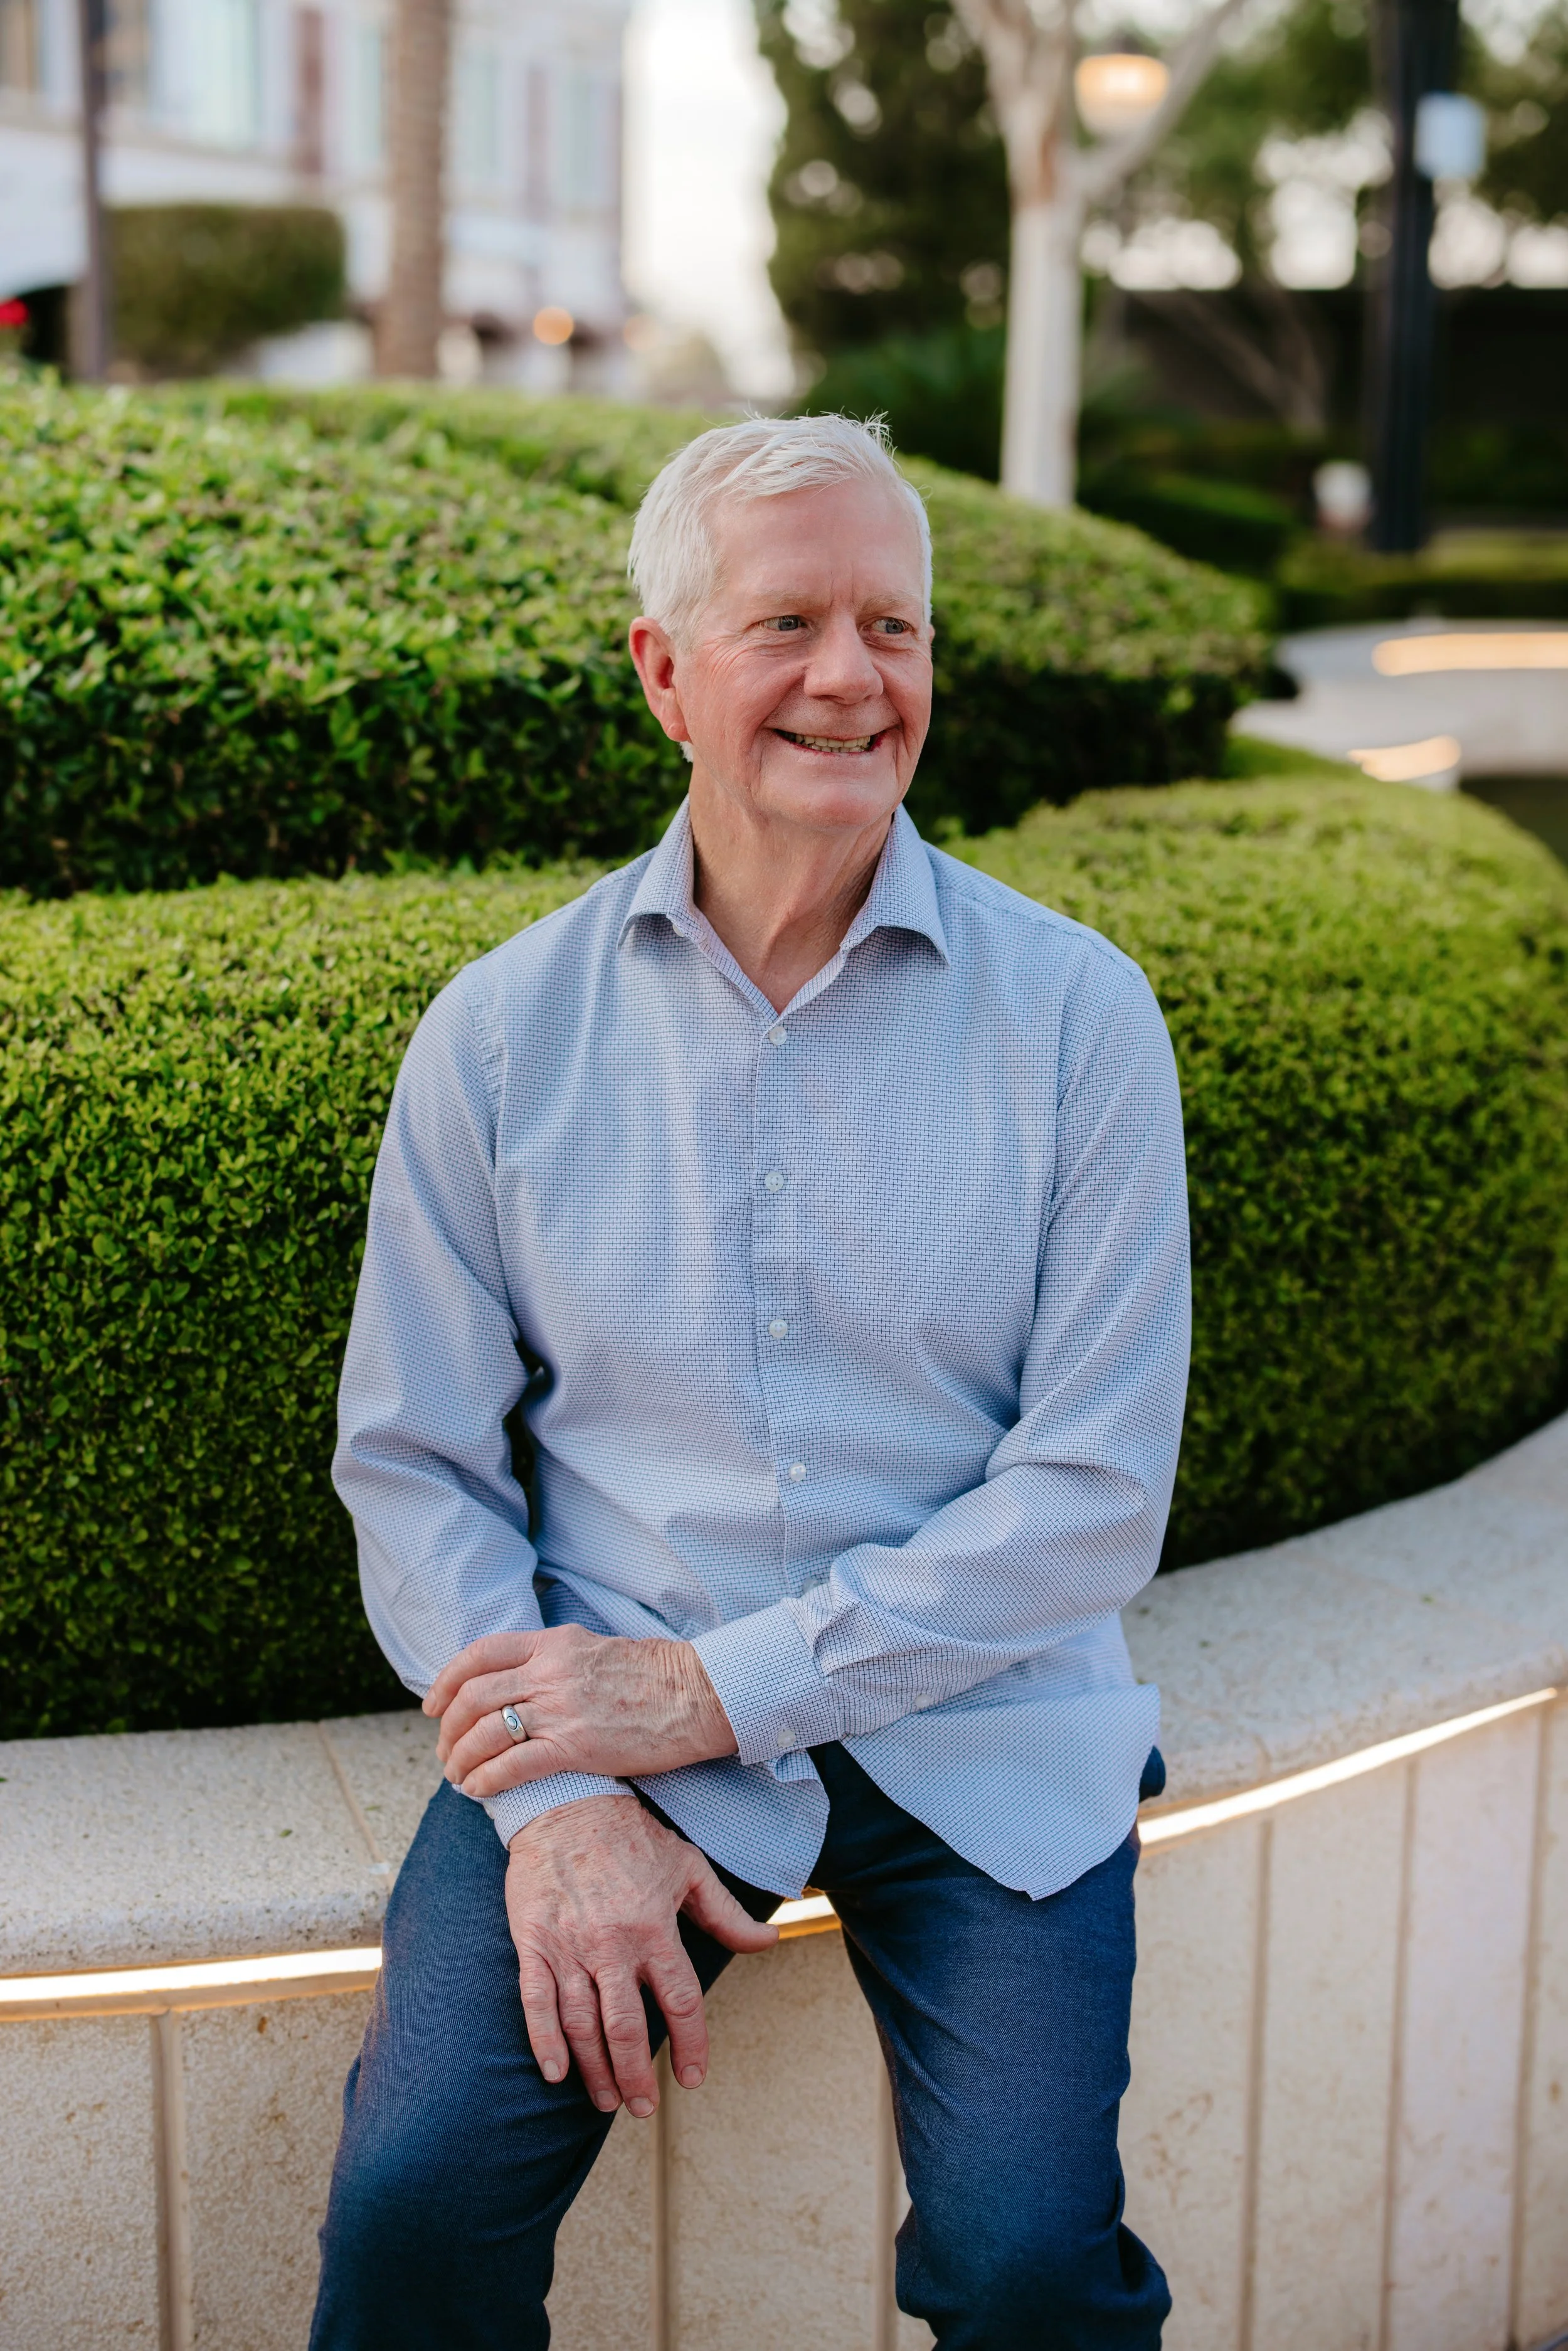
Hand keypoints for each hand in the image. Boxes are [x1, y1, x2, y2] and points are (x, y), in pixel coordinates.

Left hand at [426, 1624, 738, 1799]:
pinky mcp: (577, 1747)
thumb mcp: (594, 1649)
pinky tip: (478, 1791)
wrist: (698, 1695)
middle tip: (443, 1751)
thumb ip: (554, 1660)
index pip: (480, 1654)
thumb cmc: (655, 1676)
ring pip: (485, 1732)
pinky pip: (513, 1765)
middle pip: (474, 1696)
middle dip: (448, 1728)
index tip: (433, 1705)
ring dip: (461, 1758)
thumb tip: (521, 1681)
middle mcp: (549, 1671)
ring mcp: (561, 1708)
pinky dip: (486, 1780)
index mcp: (553, 1642)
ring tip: (456, 1777)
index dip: (447, 1680)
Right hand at [506, 1794, 776, 2115]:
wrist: (567, 1800)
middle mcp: (613, 1944)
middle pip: (627, 2027)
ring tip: (607, 2100)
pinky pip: (536, 2001)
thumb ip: (727, 1914)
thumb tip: (770, 1940)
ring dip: (596, 2069)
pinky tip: (556, 2073)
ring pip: (583, 2024)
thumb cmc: (632, 1837)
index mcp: (655, 1928)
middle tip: (642, 2108)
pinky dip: (544, 2041)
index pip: (680, 2001)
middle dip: (638, 2075)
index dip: (691, 2046)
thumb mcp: (688, 1868)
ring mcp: (569, 1945)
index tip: (693, 2078)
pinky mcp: (533, 1942)